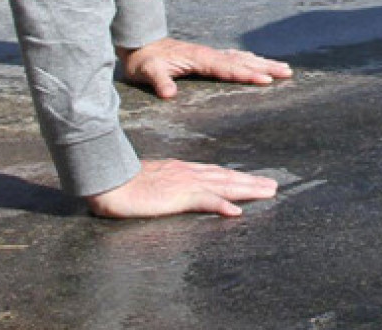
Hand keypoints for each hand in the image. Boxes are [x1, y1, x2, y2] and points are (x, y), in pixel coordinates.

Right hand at [86, 158, 277, 218]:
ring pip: (224, 186)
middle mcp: (189, 174)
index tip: (252, 179)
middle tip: (273, 186)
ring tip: (268, 193)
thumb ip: (164, 183)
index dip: (235, 177)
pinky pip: (204, 201)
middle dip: (251, 182)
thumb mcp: (150, 179)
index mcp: (182, 170)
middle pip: (227, 178)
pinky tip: (236, 211)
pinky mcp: (178, 196)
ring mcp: (185, 184)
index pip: (215, 173)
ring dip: (248, 189)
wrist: (108, 180)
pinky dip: (222, 205)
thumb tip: (170, 189)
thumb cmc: (122, 181)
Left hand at [117, 37, 292, 98]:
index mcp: (200, 58)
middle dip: (266, 66)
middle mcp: (209, 54)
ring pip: (242, 58)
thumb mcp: (147, 72)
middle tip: (288, 72)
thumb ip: (160, 81)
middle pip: (243, 61)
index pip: (228, 68)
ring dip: (263, 62)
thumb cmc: (143, 61)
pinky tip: (257, 61)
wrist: (139, 44)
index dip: (247, 74)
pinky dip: (250, 59)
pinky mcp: (207, 56)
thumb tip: (169, 94)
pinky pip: (235, 57)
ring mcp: (210, 54)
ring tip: (284, 67)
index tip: (266, 79)